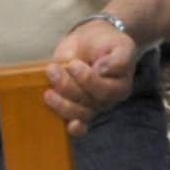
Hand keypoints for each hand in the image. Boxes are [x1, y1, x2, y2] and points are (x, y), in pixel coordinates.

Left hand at [43, 18, 138, 133]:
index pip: (104, 91)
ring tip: (49, 83)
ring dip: (61, 102)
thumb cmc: (107, 43)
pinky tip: (69, 124)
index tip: (73, 64)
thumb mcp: (120, 45)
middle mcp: (106, 100)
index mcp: (120, 86)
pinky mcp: (76, 107)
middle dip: (67, 87)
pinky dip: (74, 128)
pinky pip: (78, 126)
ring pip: (78, 113)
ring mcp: (91, 106)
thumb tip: (102, 71)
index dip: (87, 80)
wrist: (92, 41)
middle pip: (88, 103)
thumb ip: (119, 59)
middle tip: (53, 69)